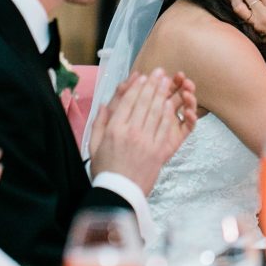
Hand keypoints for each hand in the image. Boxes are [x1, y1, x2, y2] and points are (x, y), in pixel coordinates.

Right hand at [88, 68, 195, 194]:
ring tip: (168, 82)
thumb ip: (99, 123)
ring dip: (163, 95)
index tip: (143, 76)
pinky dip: (169, 114)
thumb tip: (105, 105)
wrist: (118, 194)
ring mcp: (146, 142)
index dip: (137, 86)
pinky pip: (165, 128)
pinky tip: (171, 104)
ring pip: (156, 112)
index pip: (128, 102)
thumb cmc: (105, 170)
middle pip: (144, 103)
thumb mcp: (93, 145)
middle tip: (160, 72)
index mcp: (114, 130)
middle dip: (153, 85)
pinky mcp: (158, 151)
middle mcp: (131, 132)